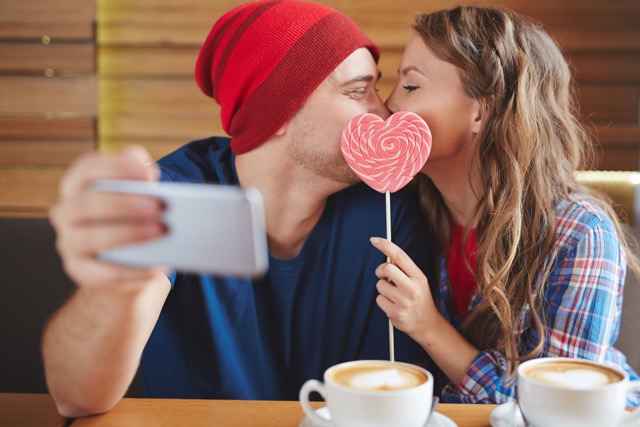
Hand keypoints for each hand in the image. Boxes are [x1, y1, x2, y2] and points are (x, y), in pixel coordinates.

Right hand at [49, 146, 165, 291]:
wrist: (124, 257)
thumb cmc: (133, 213)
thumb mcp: (136, 190)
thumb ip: (140, 174)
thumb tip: (149, 173)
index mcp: (77, 185)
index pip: (87, 169)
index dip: (116, 168)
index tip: (147, 173)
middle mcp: (66, 212)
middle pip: (85, 204)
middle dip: (123, 204)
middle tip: (157, 207)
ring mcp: (69, 243)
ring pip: (89, 239)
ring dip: (127, 234)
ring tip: (159, 231)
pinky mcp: (81, 271)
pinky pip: (103, 274)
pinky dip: (131, 270)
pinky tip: (155, 266)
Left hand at [370, 237, 439, 338]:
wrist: (427, 324)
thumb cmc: (418, 298)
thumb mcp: (418, 281)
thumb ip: (405, 269)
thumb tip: (388, 256)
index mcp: (419, 277)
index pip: (400, 256)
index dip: (385, 245)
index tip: (374, 240)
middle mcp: (413, 288)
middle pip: (386, 268)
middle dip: (380, 270)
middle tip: (383, 276)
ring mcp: (404, 302)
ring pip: (380, 285)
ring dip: (383, 288)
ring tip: (394, 295)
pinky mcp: (396, 313)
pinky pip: (379, 299)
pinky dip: (382, 301)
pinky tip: (393, 305)